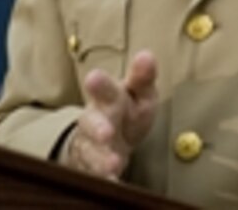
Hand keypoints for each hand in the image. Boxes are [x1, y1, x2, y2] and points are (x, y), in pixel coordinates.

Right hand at [63, 50, 158, 178]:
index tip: (93, 77)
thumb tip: (147, 55)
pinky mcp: (90, 166)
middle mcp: (95, 120)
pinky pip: (94, 174)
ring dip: (101, 158)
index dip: (98, 84)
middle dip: (97, 127)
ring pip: (90, 151)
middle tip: (107, 132)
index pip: (103, 88)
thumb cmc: (127, 109)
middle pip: (91, 122)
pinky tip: (113, 181)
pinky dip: (104, 179)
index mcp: (108, 97)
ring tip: (114, 164)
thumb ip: (143, 77)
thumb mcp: (139, 92)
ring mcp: (90, 144)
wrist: (108, 138)